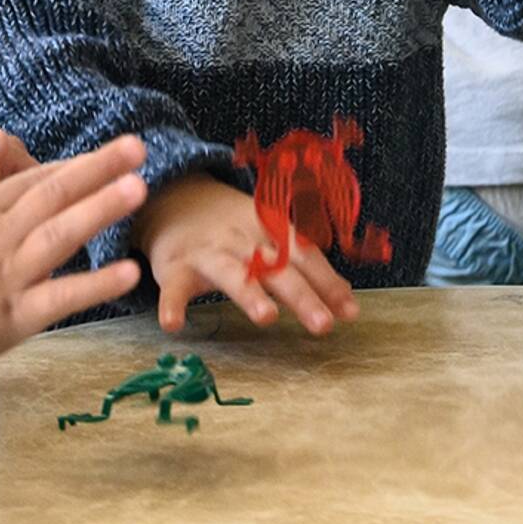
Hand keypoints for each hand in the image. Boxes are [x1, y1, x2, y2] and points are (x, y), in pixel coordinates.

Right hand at [0, 134, 147, 376]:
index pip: (36, 179)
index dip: (77, 164)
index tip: (116, 150)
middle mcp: (0, 238)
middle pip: (53, 195)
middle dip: (97, 169)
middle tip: (138, 147)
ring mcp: (8, 276)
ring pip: (58, 236)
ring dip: (99, 210)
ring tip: (138, 189)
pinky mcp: (13, 318)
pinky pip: (59, 298)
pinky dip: (94, 285)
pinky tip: (129, 272)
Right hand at [133, 173, 358, 336]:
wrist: (176, 198)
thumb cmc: (234, 228)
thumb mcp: (270, 237)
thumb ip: (303, 267)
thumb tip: (345, 300)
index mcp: (271, 229)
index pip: (304, 254)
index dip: (327, 281)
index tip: (350, 311)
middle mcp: (243, 238)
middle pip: (276, 267)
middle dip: (301, 295)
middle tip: (323, 325)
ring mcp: (208, 252)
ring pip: (231, 272)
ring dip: (249, 294)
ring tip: (267, 318)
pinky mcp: (175, 267)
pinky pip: (174, 287)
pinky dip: (172, 304)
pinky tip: (174, 325)